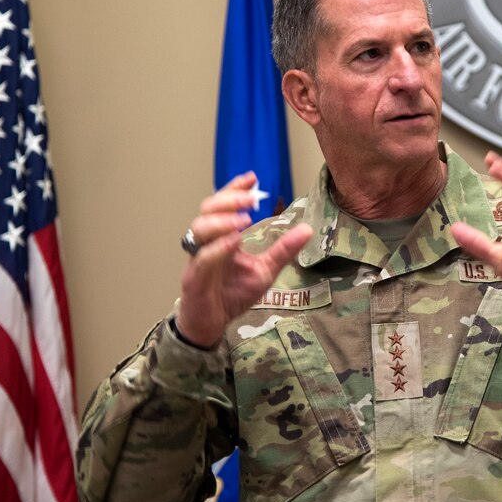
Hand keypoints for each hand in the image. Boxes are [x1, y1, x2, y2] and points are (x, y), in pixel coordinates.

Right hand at [175, 172, 312, 346]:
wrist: (213, 323)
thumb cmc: (233, 294)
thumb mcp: (266, 269)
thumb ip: (283, 250)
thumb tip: (307, 229)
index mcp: (222, 236)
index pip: (223, 204)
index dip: (235, 189)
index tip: (253, 178)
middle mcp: (206, 242)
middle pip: (208, 209)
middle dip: (230, 200)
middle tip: (252, 199)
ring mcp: (197, 258)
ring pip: (199, 229)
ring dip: (221, 220)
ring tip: (244, 219)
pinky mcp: (194, 278)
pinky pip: (202, 258)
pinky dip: (218, 248)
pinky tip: (234, 241)